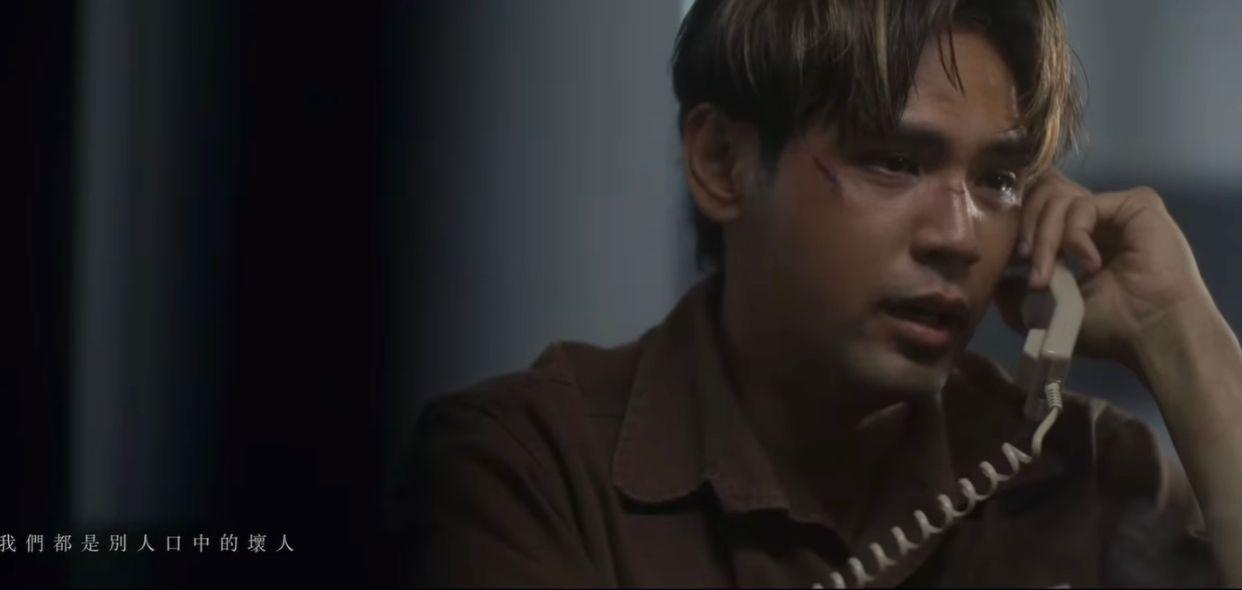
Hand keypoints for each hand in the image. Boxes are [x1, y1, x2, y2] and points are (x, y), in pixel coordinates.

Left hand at [994, 169, 1214, 371]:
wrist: (1151, 332)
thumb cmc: (1108, 328)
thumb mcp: (1047, 312)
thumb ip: (1016, 292)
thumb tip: (992, 275)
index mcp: (1077, 240)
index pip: (1038, 209)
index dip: (1018, 225)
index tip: (1009, 259)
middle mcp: (1096, 221)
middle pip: (1042, 197)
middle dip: (1026, 231)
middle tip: (1025, 266)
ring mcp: (1116, 211)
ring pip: (1057, 201)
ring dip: (1045, 240)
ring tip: (1049, 276)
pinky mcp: (1137, 203)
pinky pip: (1084, 205)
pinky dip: (1075, 236)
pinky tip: (1089, 264)